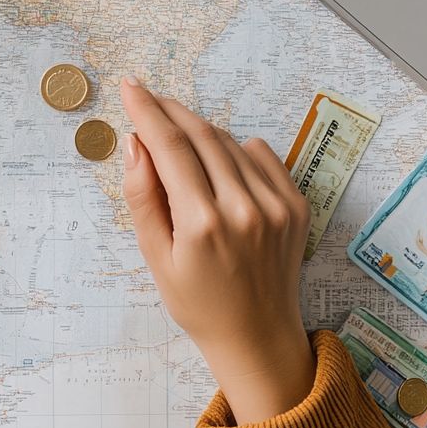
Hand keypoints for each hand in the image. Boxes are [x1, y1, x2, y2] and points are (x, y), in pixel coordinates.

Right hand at [119, 76, 314, 423]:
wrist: (257, 338)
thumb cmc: (197, 303)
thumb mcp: (156, 258)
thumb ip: (143, 197)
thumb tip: (135, 143)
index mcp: (203, 223)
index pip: (169, 147)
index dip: (147, 112)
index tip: (130, 89)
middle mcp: (243, 208)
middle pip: (200, 136)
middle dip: (170, 111)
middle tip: (148, 99)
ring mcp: (275, 205)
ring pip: (229, 143)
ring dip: (199, 131)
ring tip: (177, 139)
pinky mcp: (296, 205)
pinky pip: (261, 155)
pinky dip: (235, 148)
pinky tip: (218, 164)